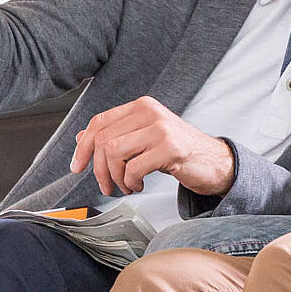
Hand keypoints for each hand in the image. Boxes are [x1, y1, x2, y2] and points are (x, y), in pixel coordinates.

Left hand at [71, 96, 236, 196]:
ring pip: (114, 153)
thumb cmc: (177, 150)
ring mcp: (162, 128)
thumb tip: (81, 138)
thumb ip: (116, 135)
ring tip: (126, 185)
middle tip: (107, 185)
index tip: (77, 167)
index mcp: (142, 106)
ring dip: (115, 177)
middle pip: (104, 140)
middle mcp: (150, 112)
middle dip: (99, 169)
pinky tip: (140, 185)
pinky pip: (134, 169)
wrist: (213, 161)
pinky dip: (131, 183)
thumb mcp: (143, 138)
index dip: (83, 147)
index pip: (99, 122)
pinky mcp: (171, 148)